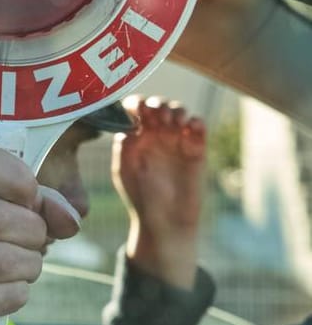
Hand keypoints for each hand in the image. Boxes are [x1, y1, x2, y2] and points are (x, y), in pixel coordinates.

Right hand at [0, 143, 80, 324]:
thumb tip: (69, 219)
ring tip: (20, 267)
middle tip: (30, 242)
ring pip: (2, 261)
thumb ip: (29, 201)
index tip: (28, 198)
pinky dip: (17, 295)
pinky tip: (7, 291)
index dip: (18, 178)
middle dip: (33, 233)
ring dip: (28, 266)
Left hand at [112, 95, 206, 289]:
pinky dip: (195, 121)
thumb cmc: (142, 197)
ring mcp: (177, 140)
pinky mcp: (196, 148)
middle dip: (158, 104)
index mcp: (135, 137)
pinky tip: (189, 127)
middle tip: (157, 116)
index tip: (138, 109)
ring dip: (176, 109)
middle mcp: (155, 135)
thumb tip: (127, 124)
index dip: (136, 104)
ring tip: (172, 122)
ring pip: (179, 111)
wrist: (167, 221)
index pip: (135, 110)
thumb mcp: (125, 170)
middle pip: (158, 106)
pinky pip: (199, 126)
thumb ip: (125, 147)